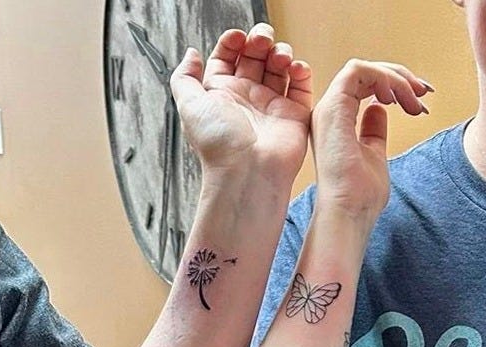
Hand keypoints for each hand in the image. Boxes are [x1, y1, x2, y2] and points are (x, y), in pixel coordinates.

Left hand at [170, 24, 312, 187]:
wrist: (247, 172)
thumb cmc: (218, 144)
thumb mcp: (189, 105)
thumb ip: (184, 77)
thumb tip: (191, 54)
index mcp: (220, 95)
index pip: (226, 58)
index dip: (232, 42)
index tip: (238, 37)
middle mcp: (245, 99)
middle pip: (254, 58)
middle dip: (259, 42)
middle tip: (261, 41)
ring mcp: (270, 106)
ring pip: (278, 68)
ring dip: (280, 53)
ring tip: (278, 57)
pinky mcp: (293, 115)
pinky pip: (301, 87)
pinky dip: (301, 72)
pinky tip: (294, 68)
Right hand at [311, 59, 433, 221]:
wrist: (349, 211)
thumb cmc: (360, 195)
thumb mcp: (374, 153)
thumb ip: (374, 131)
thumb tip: (379, 110)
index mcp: (336, 124)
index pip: (361, 88)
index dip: (393, 87)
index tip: (419, 102)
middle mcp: (328, 114)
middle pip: (362, 75)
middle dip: (398, 78)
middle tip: (423, 92)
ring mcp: (328, 110)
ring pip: (360, 69)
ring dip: (394, 77)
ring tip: (415, 97)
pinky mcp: (333, 108)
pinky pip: (357, 72)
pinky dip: (383, 77)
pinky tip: (398, 96)